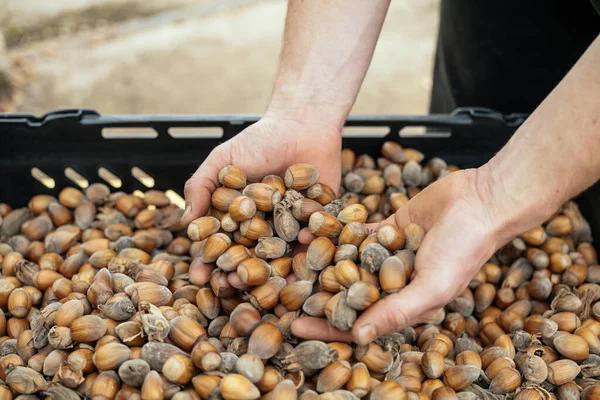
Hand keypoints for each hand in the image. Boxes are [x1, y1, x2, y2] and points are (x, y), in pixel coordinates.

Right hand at [182, 115, 341, 285]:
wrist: (302, 124)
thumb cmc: (258, 141)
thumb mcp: (223, 160)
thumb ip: (201, 187)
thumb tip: (185, 224)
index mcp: (239, 218)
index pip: (221, 245)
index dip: (209, 262)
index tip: (200, 276)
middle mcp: (264, 228)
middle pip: (249, 258)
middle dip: (238, 274)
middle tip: (231, 284)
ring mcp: (291, 228)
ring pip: (280, 257)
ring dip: (271, 273)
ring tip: (263, 284)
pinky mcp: (318, 223)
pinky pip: (313, 242)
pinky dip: (307, 251)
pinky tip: (300, 256)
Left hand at [292, 167, 517, 343]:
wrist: (479, 202)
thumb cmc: (464, 249)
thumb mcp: (431, 287)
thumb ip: (396, 312)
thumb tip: (359, 339)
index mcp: (404, 305)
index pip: (358, 323)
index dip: (326, 327)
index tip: (294, 325)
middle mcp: (393, 283)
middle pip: (347, 295)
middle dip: (316, 295)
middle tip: (282, 293)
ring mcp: (388, 255)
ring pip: (347, 262)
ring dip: (320, 261)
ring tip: (289, 259)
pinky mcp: (387, 229)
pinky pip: (356, 233)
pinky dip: (335, 231)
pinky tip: (311, 229)